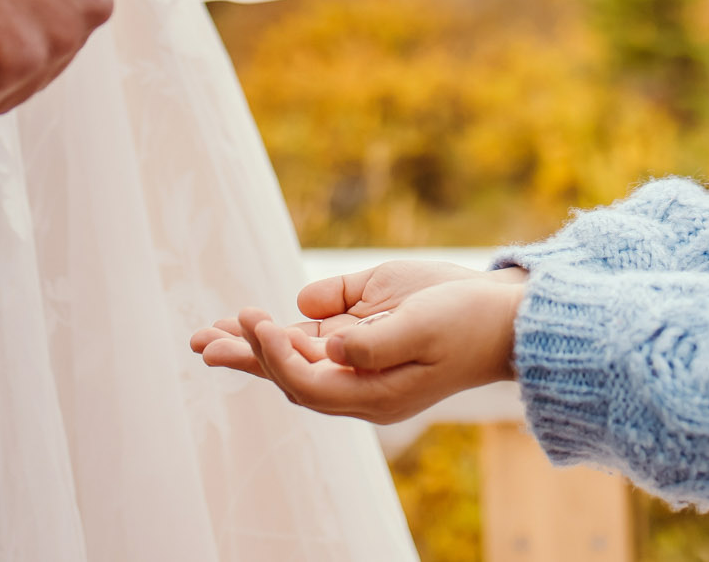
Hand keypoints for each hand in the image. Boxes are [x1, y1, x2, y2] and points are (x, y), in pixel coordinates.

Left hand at [191, 255, 483, 367]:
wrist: (504, 315)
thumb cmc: (468, 321)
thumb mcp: (423, 327)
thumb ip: (373, 340)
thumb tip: (325, 341)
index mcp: (374, 393)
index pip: (307, 380)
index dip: (275, 355)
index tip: (257, 321)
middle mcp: (359, 382)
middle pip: (289, 375)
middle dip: (245, 356)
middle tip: (204, 341)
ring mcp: (359, 357)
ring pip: (294, 356)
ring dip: (251, 345)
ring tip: (207, 336)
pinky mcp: (362, 332)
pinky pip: (311, 335)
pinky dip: (278, 328)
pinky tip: (251, 322)